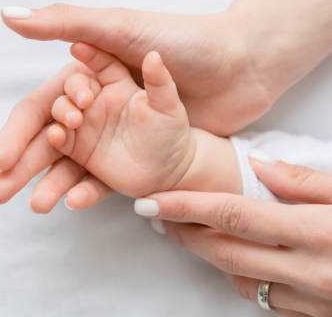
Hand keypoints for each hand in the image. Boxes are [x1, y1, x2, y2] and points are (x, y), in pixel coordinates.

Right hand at [0, 3, 265, 211]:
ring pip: (69, 166)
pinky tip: (73, 203)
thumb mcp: (117, 27)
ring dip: (48, 185)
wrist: (240, 67)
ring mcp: (110, 134)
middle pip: (45, 142)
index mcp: (82, 78)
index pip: (38, 109)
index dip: (16, 134)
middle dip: (19, 168)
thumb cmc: (180, 40)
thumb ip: (62, 23)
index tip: (3, 159)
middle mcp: (91, 107)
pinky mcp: (133, 156)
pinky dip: (86, 191)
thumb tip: (7, 15)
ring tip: (35, 208)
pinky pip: (102, 179)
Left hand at [134, 158, 331, 315]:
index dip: (185, 207)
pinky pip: (266, 300)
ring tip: (192, 231)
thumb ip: (303, 181)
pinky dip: (244, 277)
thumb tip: (256, 164)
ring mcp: (314, 301)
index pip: (233, 215)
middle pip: (225, 251)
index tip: (150, 202)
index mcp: (318, 233)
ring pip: (240, 281)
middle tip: (157, 214)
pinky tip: (239, 257)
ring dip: (211, 255)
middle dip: (184, 232)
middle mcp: (311, 272)